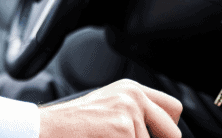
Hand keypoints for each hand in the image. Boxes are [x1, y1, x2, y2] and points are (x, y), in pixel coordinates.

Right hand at [38, 79, 182, 137]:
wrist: (48, 127)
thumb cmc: (72, 124)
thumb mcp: (109, 108)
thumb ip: (135, 114)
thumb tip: (162, 134)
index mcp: (131, 89)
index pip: (173, 108)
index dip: (168, 129)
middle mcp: (133, 95)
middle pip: (172, 132)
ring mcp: (129, 111)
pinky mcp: (122, 128)